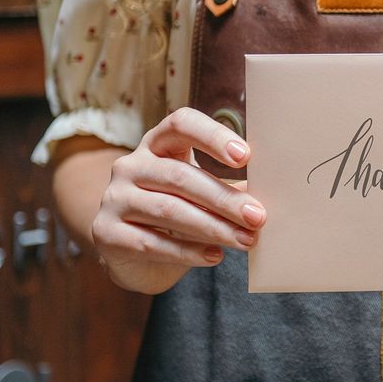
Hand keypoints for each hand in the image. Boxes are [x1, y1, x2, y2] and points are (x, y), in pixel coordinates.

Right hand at [91, 108, 266, 293]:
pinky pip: (152, 242)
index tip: (246, 157)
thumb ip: (229, 188)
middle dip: (224, 198)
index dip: (213, 135)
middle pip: (180, 176)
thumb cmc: (179, 215)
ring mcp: (114, 198)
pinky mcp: (107, 232)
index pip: (181, 124)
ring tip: (246, 240)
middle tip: (258, 216)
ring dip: (213, 227)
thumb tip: (275, 191)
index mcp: (157, 145)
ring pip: (168, 210)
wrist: (136, 257)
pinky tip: (215, 256)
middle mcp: (130, 165)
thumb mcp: (202, 195)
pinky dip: (188, 252)